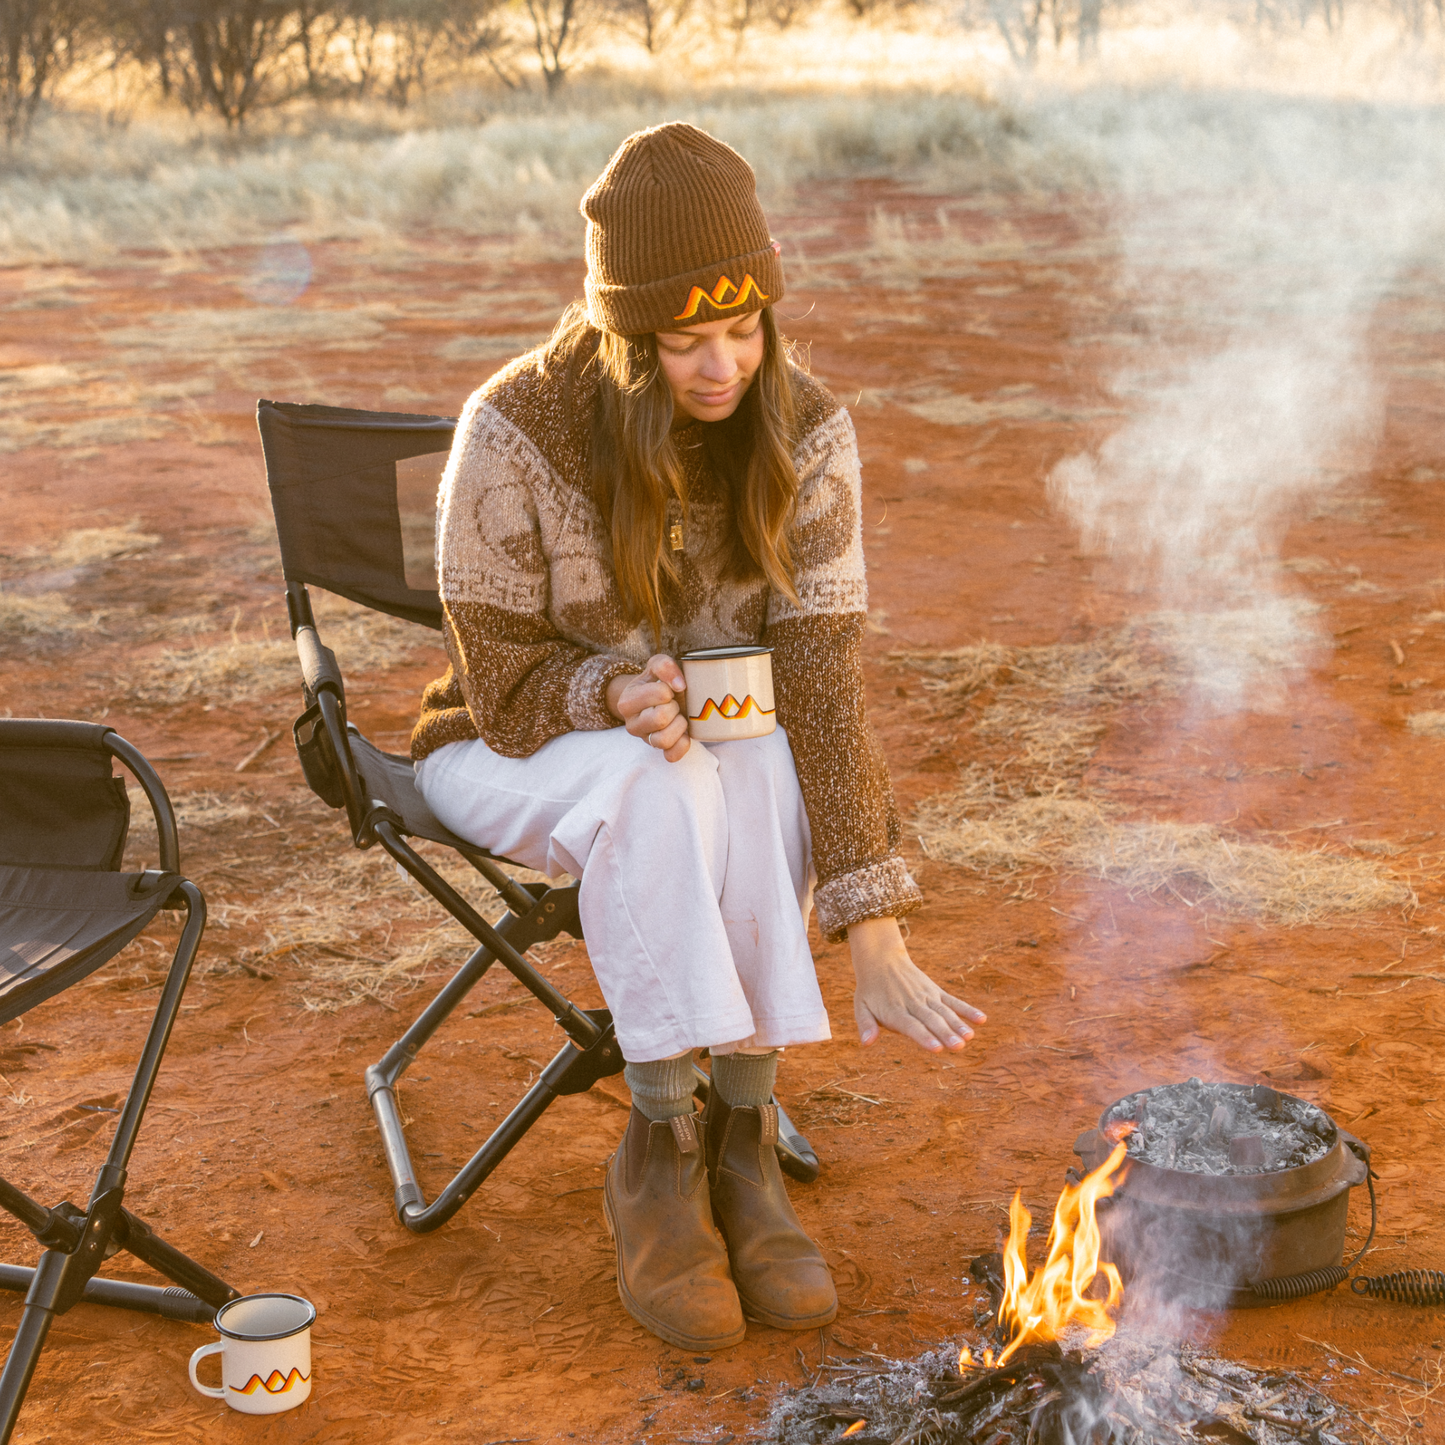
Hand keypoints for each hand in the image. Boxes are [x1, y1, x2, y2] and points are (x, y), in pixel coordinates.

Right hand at [606, 654, 689, 761]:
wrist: (656, 699)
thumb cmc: (657, 682)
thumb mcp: (656, 665)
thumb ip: (664, 666)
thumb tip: (679, 685)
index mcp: (627, 702)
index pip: (660, 694)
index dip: (670, 689)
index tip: (668, 689)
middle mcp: (632, 724)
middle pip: (660, 718)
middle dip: (674, 708)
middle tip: (673, 703)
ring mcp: (645, 740)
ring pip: (664, 740)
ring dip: (679, 726)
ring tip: (678, 717)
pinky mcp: (659, 751)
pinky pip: (672, 756)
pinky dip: (682, 745)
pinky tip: (684, 733)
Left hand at [849, 916, 985, 1053]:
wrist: (882, 960)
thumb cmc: (870, 990)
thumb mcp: (861, 1006)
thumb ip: (866, 1025)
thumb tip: (866, 1043)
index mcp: (895, 1011)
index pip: (911, 1026)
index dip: (924, 1037)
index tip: (937, 1048)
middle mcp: (913, 1004)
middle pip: (931, 1020)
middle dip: (945, 1034)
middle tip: (958, 1046)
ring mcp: (926, 996)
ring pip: (944, 1012)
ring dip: (958, 1024)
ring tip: (969, 1037)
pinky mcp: (935, 991)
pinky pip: (953, 1001)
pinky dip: (967, 1009)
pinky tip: (981, 1019)